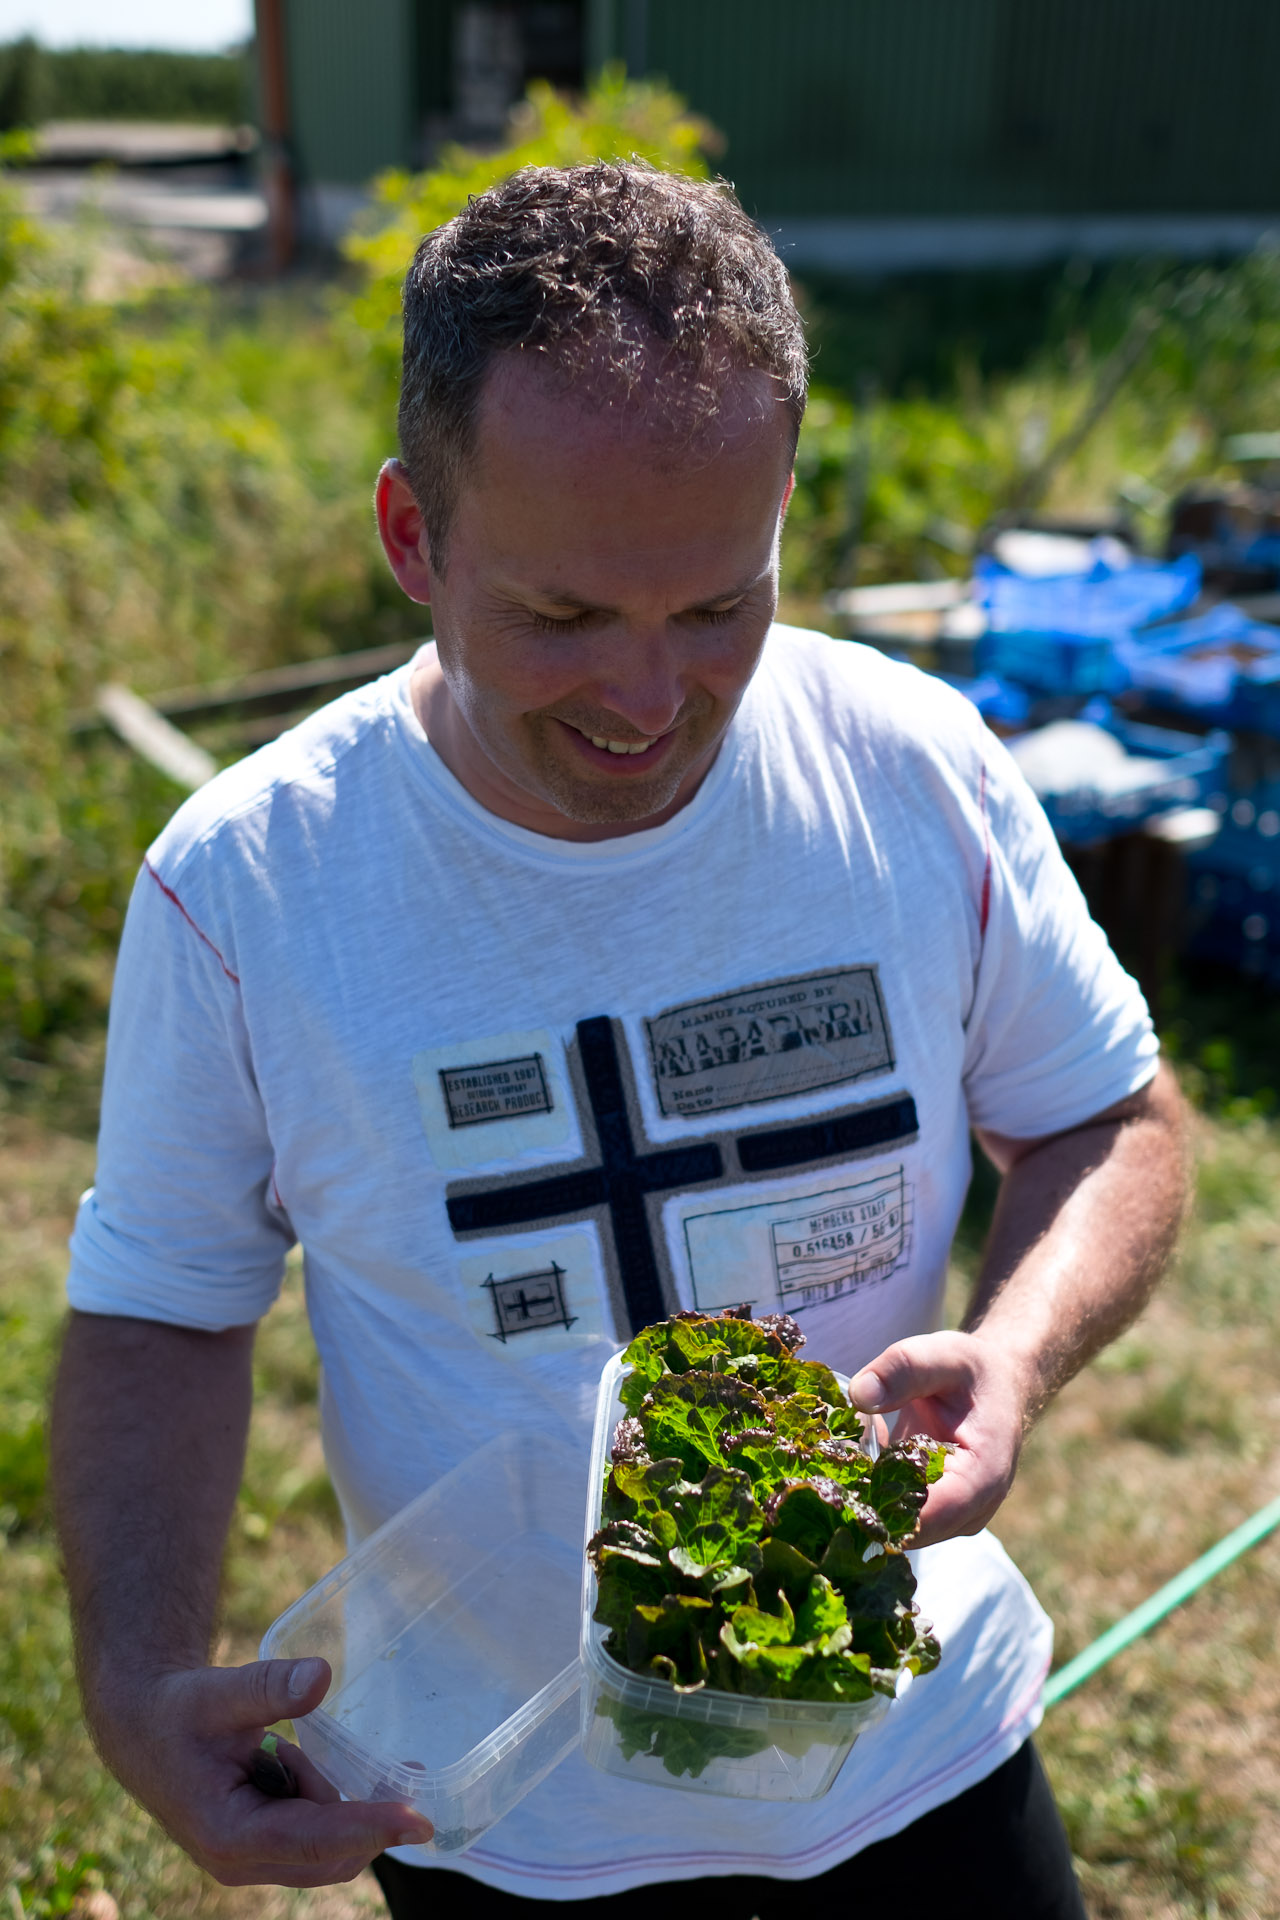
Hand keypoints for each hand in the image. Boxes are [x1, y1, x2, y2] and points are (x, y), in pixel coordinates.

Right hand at [92, 1656, 432, 1887]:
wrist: (143, 1731)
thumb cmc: (178, 1712)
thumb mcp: (219, 1692)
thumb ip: (270, 1687)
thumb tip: (322, 1675)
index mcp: (229, 1834)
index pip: (314, 1839)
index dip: (369, 1828)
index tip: (418, 1819)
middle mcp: (242, 1861)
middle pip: (330, 1855)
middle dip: (372, 1821)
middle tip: (412, 1772)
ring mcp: (252, 1859)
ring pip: (326, 1848)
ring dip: (348, 1807)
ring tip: (317, 1746)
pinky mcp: (262, 1846)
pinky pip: (314, 1835)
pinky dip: (331, 1804)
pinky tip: (313, 1758)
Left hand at [849, 1330, 1033, 1548]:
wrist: (994, 1386)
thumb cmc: (972, 1371)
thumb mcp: (944, 1355)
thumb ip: (904, 1369)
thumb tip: (859, 1395)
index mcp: (981, 1480)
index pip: (923, 1518)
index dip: (875, 1508)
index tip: (834, 1482)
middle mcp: (968, 1512)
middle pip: (901, 1530)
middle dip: (859, 1501)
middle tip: (823, 1460)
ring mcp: (948, 1519)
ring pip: (890, 1525)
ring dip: (859, 1495)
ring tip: (836, 1452)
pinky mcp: (929, 1514)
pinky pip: (888, 1514)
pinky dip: (864, 1489)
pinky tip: (853, 1453)